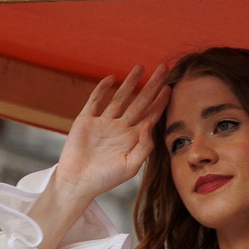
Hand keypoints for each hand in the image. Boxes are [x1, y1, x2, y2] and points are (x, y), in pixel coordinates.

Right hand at [50, 67, 170, 205]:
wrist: (77, 182)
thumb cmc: (105, 179)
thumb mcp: (130, 166)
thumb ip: (144, 146)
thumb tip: (150, 124)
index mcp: (133, 138)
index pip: (151, 115)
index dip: (161, 102)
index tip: (171, 87)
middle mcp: (121, 128)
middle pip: (140, 102)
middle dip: (152, 85)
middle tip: (164, 68)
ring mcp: (104, 122)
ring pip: (120, 97)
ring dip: (130, 82)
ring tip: (141, 67)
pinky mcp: (86, 120)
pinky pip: (96, 100)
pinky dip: (103, 89)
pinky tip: (112, 78)